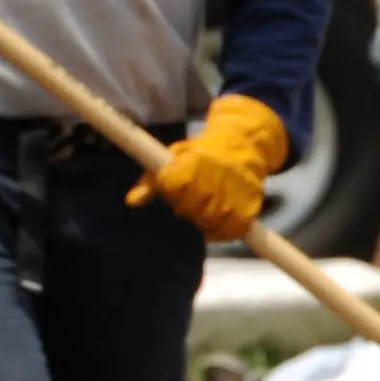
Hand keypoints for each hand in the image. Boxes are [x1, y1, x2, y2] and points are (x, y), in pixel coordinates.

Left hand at [131, 94, 288, 242]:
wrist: (242, 148)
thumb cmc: (201, 155)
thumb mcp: (174, 157)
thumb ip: (151, 181)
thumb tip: (131, 202)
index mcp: (192, 164)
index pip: (171, 188)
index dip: (172, 190)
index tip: (178, 184)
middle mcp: (213, 181)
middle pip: (188, 209)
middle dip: (187, 206)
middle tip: (194, 196)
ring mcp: (232, 197)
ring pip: (208, 222)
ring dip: (204, 219)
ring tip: (207, 206)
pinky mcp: (248, 210)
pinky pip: (229, 232)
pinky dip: (222, 231)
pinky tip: (219, 220)